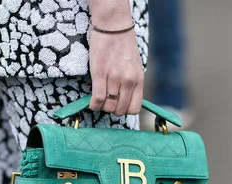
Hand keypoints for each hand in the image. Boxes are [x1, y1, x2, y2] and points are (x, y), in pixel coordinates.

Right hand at [87, 1, 143, 115]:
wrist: (113, 26)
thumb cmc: (123, 45)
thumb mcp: (134, 66)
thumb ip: (132, 83)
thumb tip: (124, 99)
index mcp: (138, 79)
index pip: (134, 108)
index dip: (124, 110)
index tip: (118, 105)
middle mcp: (128, 81)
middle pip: (119, 110)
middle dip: (111, 110)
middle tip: (106, 102)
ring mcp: (114, 78)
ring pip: (108, 106)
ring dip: (102, 107)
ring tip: (99, 99)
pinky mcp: (100, 74)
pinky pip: (98, 98)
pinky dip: (94, 104)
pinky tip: (92, 102)